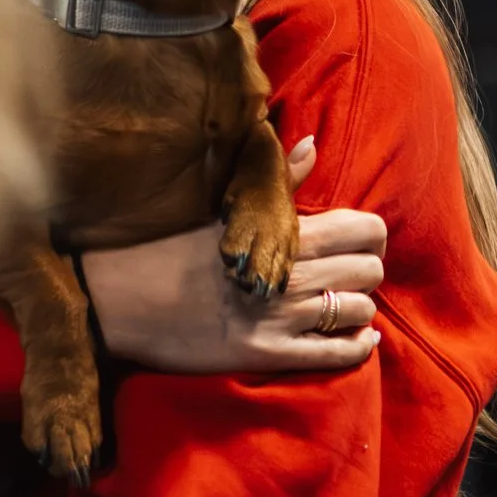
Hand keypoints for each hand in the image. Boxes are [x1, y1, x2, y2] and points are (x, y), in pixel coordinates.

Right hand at [80, 138, 384, 374]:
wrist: (122, 301)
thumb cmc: (171, 250)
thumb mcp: (226, 210)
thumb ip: (278, 182)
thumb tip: (310, 143)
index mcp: (283, 232)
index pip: (365, 228)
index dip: (373, 238)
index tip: (361, 244)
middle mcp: (291, 272)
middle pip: (370, 270)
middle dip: (366, 272)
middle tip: (348, 276)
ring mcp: (282, 316)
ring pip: (359, 309)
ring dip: (357, 308)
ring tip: (341, 306)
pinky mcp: (270, 353)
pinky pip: (338, 353)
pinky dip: (358, 346)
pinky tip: (360, 337)